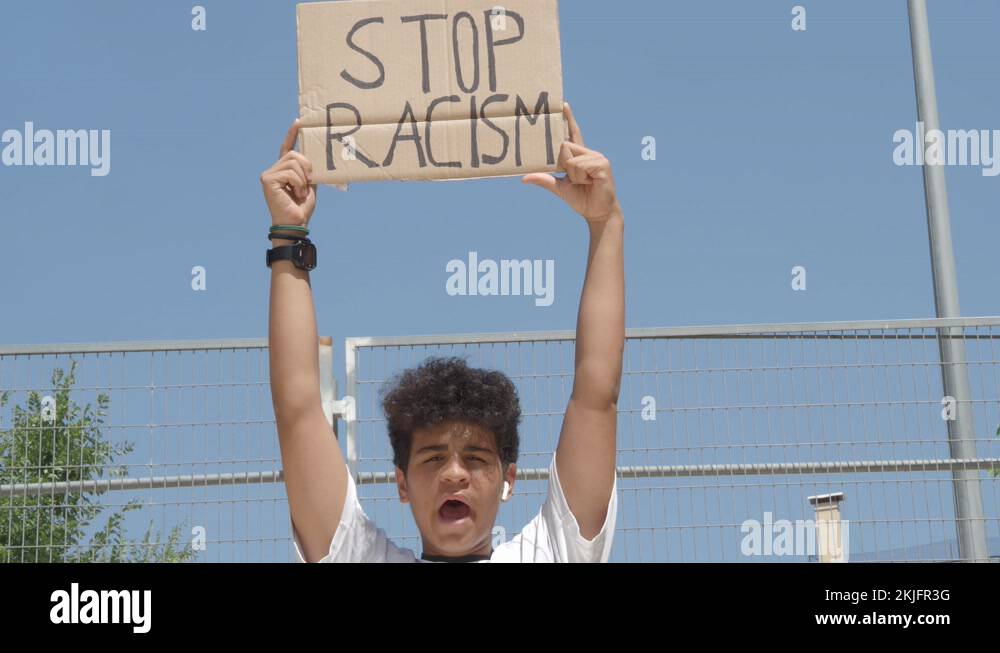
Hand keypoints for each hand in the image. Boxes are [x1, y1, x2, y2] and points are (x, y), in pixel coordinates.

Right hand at [260, 119, 317, 226]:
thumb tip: (315, 157)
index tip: (298, 121)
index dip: (292, 134)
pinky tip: (295, 193)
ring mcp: (268, 173)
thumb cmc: (301, 207)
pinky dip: (298, 183)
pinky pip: (290, 172)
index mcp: (284, 170)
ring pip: (294, 162)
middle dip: (307, 168)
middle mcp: (274, 169)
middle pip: (295, 154)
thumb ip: (309, 170)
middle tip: (307, 184)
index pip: (287, 148)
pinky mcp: (267, 179)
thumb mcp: (310, 185)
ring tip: (300, 192)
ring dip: (303, 179)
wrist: (295, 223)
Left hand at [522, 102, 620, 222]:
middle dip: (564, 165)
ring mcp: (597, 157)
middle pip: (565, 146)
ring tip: (584, 183)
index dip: (569, 119)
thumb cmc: (582, 200)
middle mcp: (589, 153)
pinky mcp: (602, 164)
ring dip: (573, 175)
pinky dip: (580, 177)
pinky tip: (590, 183)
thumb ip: (544, 180)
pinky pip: (579, 165)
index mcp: (580, 156)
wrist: (598, 213)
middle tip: (575, 180)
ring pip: (570, 158)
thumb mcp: (559, 188)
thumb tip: (524, 178)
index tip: (563, 104)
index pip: (573, 134)